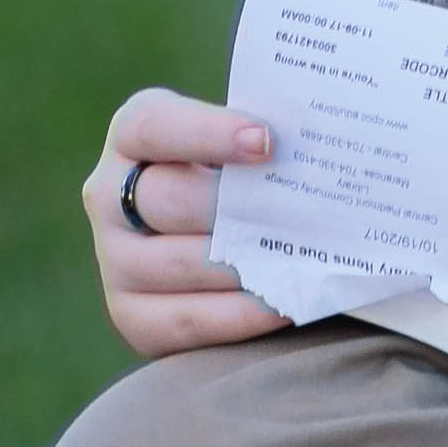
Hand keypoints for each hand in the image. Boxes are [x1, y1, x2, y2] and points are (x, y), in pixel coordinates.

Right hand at [80, 89, 285, 358]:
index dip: (207, 133)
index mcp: (136, 135)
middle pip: (167, 199)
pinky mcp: (131, 315)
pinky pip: (183, 320)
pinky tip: (286, 304)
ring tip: (308, 260)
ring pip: (178, 263)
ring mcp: (115, 259)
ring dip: (246, 264)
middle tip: (306, 214)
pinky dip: (240, 315)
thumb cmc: (258, 174)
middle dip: (238, 207)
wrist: (241, 238)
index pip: (154, 126)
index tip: (268, 142)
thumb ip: (278, 133)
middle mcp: (110, 196)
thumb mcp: (254, 143)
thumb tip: (337, 133)